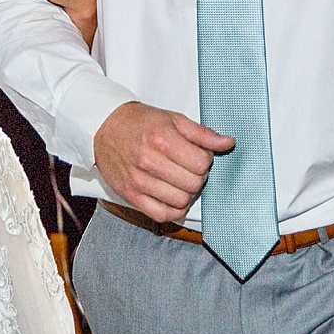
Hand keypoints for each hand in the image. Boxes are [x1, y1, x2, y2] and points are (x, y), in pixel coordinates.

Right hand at [93, 102, 233, 223]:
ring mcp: (138, 181)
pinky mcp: (130, 195)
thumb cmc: (140, 122)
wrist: (104, 127)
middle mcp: (149, 161)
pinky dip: (173, 209)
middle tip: (189, 167)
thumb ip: (202, 134)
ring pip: (181, 201)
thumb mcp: (173, 119)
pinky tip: (173, 196)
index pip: (202, 163)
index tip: (197, 155)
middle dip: (197, 176)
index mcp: (162, 139)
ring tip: (180, 180)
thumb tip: (228, 143)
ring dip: (186, 193)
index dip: (205, 159)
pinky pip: (162, 214)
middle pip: (194, 183)